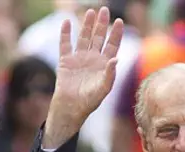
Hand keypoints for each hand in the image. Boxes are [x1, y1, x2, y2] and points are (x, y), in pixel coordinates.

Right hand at [42, 7, 123, 148]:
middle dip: (101, 24)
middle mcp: (92, 59)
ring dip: (86, 25)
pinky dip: (65, 34)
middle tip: (104, 10)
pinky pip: (65, 44)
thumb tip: (116, 58)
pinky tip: (67, 22)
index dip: (116, 34)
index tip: (119, 22)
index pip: (112, 45)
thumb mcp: (103, 89)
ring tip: (90, 12)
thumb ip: (110, 74)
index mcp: (104, 64)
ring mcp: (78, 58)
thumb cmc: (89, 101)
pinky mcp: (65, 61)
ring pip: (83, 38)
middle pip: (98, 37)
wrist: (71, 107)